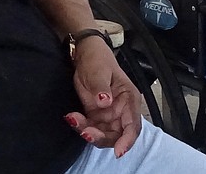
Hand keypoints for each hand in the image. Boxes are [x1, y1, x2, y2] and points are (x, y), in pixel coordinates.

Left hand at [64, 37, 141, 157]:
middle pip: (117, 135)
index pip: (133, 125)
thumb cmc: (98, 59)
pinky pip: (90, 128)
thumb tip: (105, 102)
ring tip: (74, 120)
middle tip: (86, 132)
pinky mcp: (96, 116)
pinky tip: (71, 117)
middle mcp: (122, 110)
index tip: (118, 151)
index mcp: (129, 99)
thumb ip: (102, 87)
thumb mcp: (99, 71)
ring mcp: (109, 115)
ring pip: (103, 134)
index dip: (127, 140)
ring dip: (89, 132)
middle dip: (102, 138)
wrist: (85, 55)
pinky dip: (81, 126)